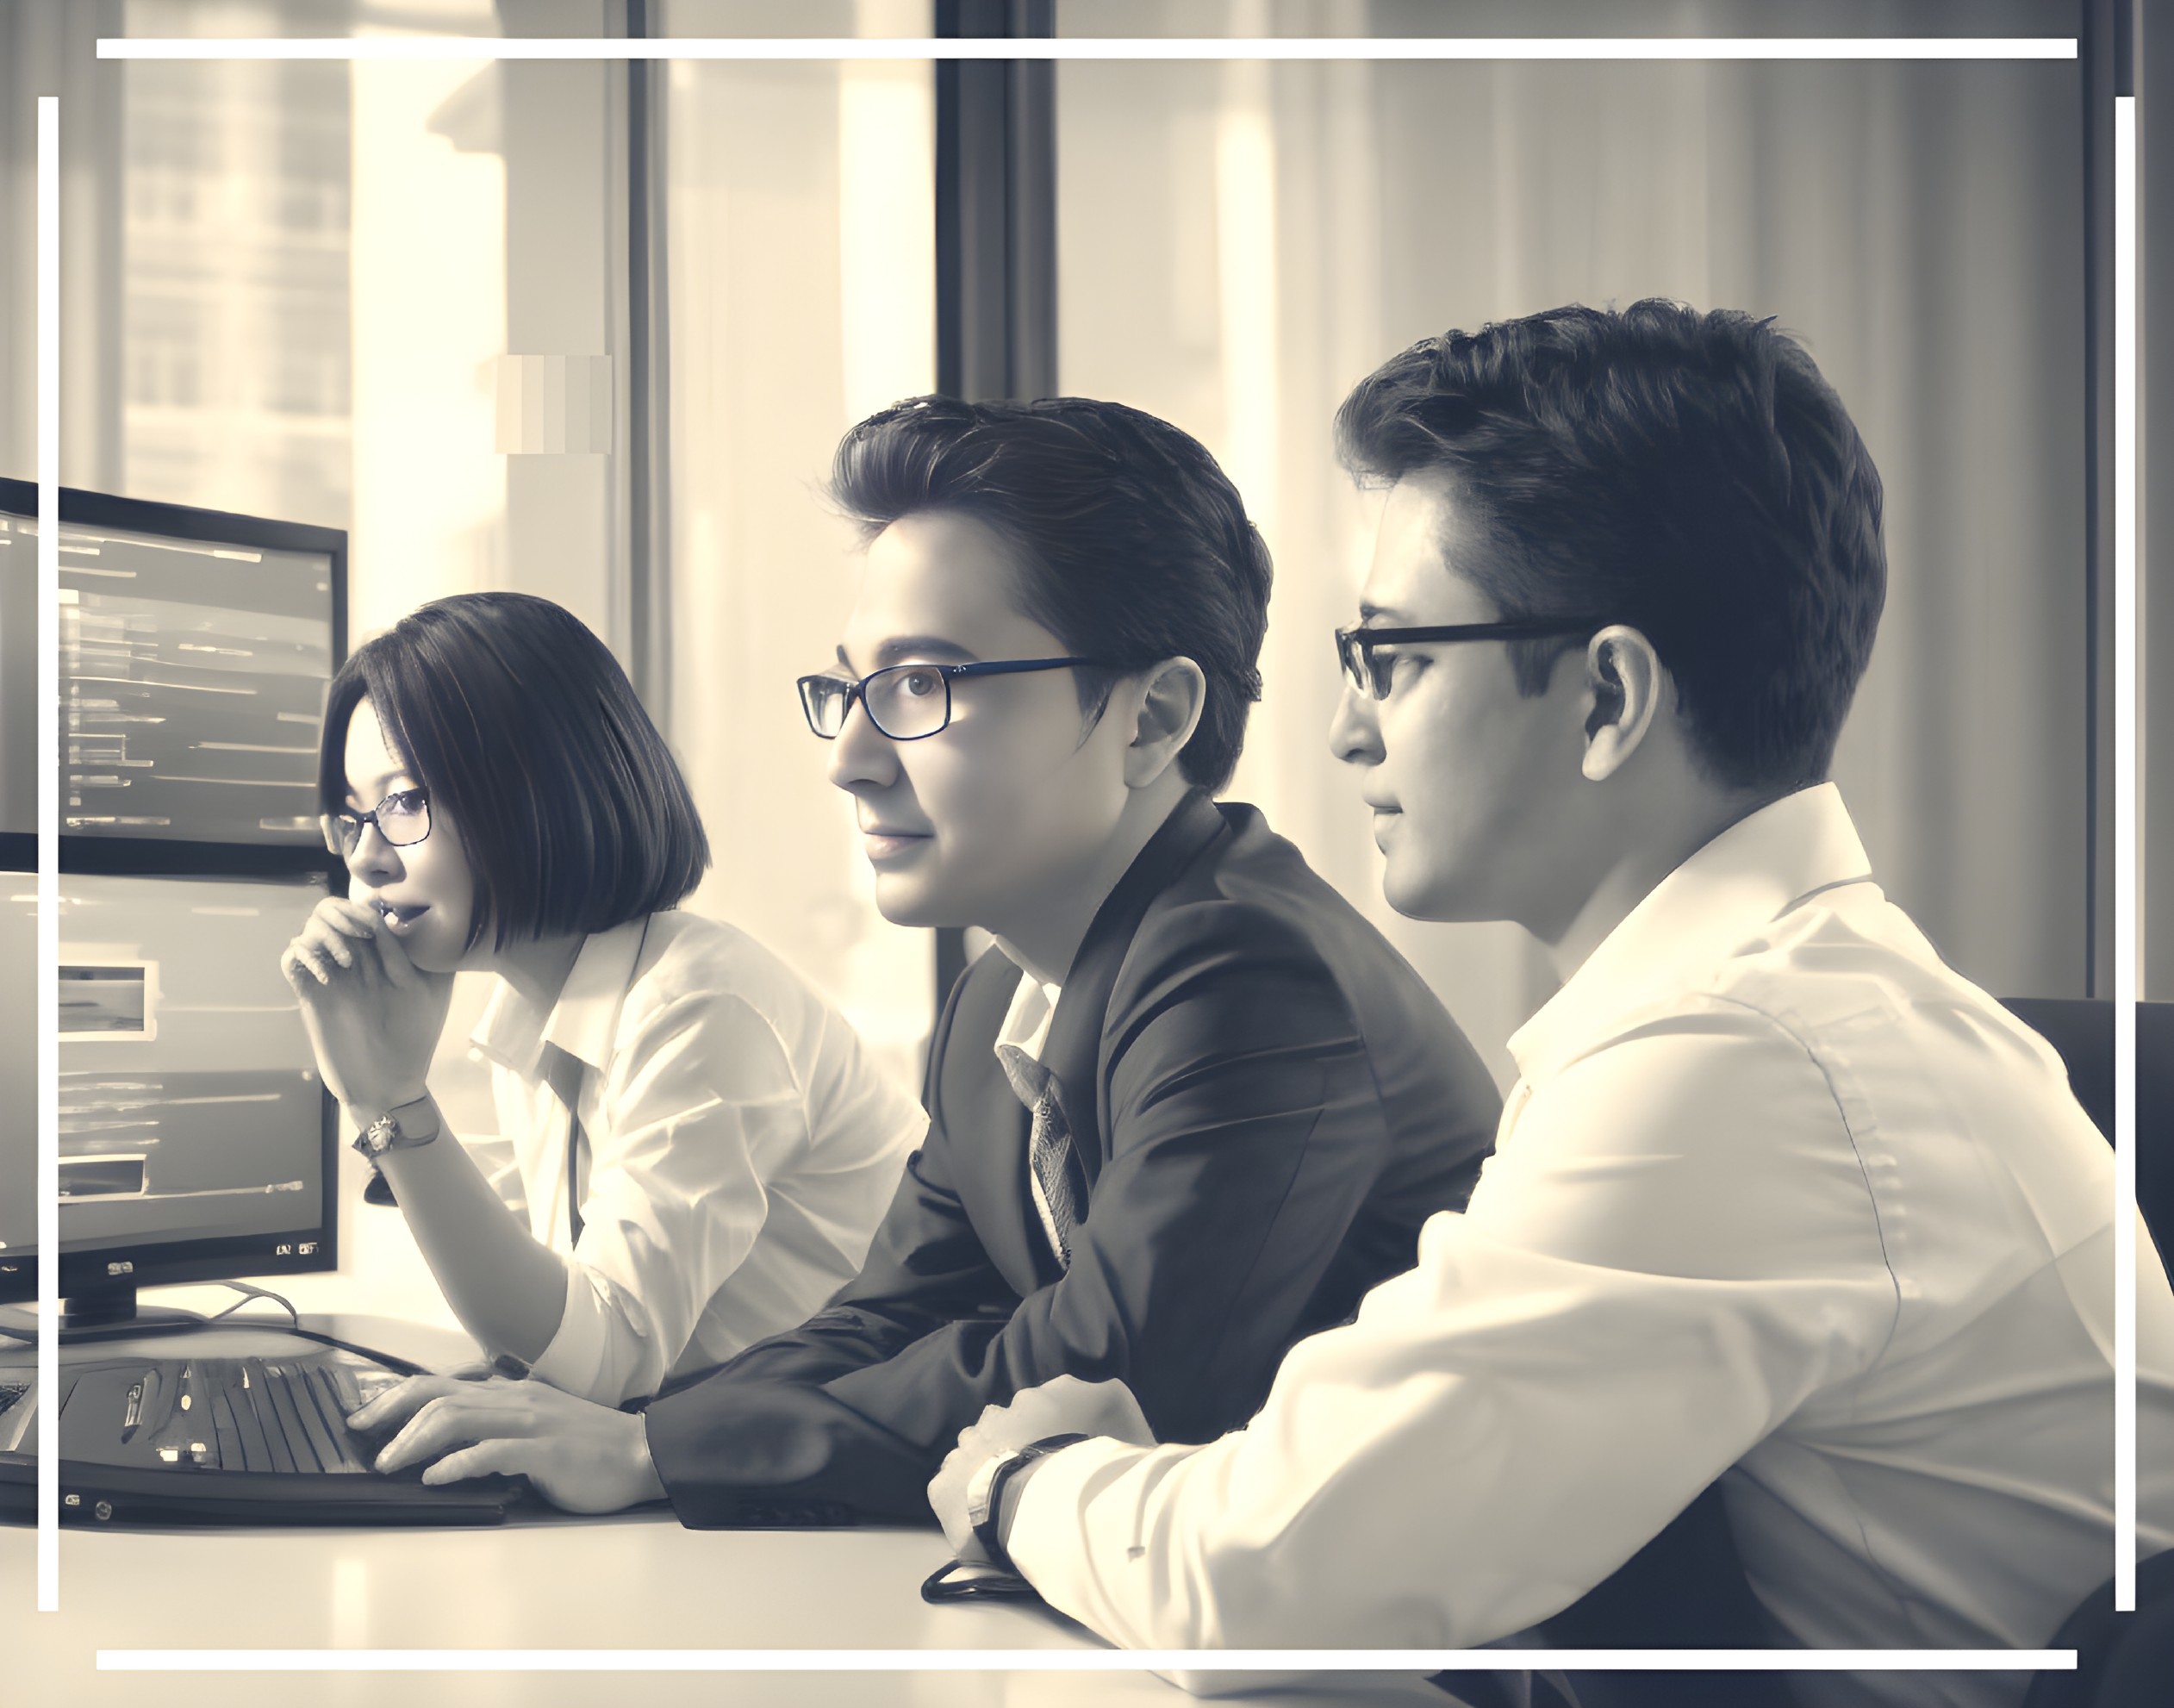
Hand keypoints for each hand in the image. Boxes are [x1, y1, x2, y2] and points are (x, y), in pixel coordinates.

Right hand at [279, 896, 453, 1113]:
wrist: (387, 1083)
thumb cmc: (414, 1038)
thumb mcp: (425, 990)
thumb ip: (409, 952)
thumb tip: (391, 916)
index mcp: (379, 955)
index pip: (360, 911)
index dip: (363, 907)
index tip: (376, 924)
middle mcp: (352, 962)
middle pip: (328, 912)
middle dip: (340, 914)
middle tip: (359, 936)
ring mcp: (329, 978)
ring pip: (308, 931)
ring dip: (325, 936)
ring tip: (347, 962)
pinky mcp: (310, 996)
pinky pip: (291, 959)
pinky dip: (303, 958)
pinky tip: (327, 977)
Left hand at [349, 1373, 665, 1514]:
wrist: (640, 1454)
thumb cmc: (587, 1446)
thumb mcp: (536, 1424)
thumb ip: (498, 1424)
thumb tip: (450, 1441)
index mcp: (510, 1393)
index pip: (441, 1385)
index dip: (396, 1397)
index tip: (365, 1417)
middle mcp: (514, 1400)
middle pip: (439, 1395)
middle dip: (392, 1413)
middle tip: (362, 1436)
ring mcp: (530, 1422)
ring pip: (457, 1418)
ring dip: (415, 1440)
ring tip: (390, 1461)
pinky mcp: (545, 1451)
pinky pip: (493, 1451)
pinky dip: (457, 1463)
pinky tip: (436, 1477)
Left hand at [929, 1376, 1155, 1558]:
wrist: (1044, 1501)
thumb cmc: (1089, 1461)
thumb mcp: (1128, 1425)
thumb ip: (1126, 1422)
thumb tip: (1136, 1439)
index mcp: (1043, 1397)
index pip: (1050, 1407)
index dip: (1060, 1433)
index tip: (1070, 1458)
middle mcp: (999, 1413)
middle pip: (1009, 1427)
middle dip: (1019, 1448)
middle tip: (1041, 1482)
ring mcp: (966, 1447)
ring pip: (976, 1454)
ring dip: (990, 1471)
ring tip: (1012, 1503)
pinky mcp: (943, 1483)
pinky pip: (952, 1487)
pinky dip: (966, 1499)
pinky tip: (984, 1518)